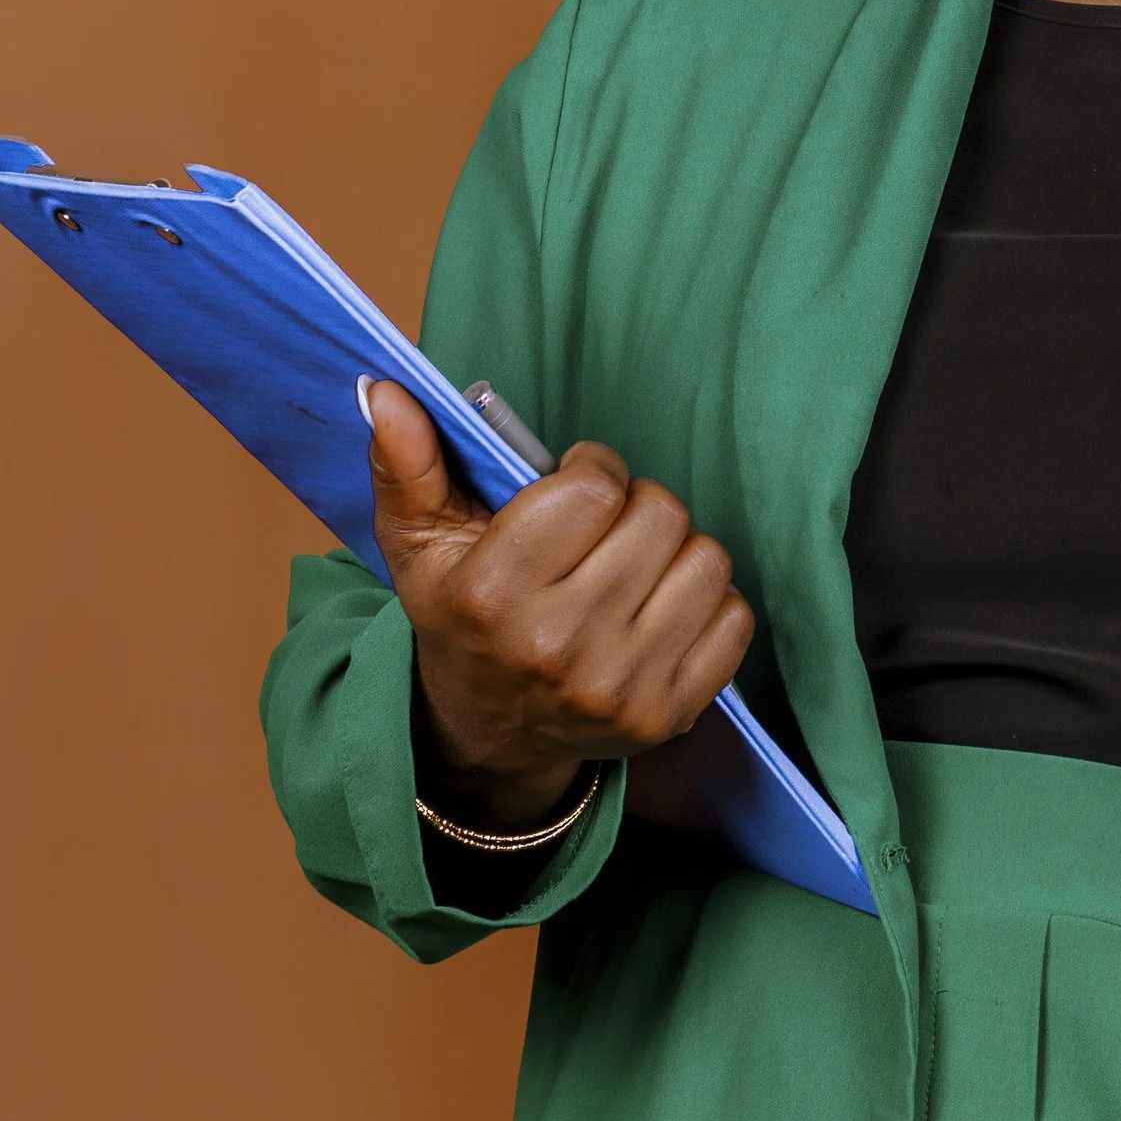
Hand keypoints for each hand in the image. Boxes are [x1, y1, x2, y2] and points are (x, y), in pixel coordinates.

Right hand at [364, 380, 753, 830]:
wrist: (491, 731)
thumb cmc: (462, 618)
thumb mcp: (419, 544)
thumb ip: (406, 463)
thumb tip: (386, 389)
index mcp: (493, 595)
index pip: (594, 488)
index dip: (592, 469)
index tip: (575, 483)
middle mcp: (558, 647)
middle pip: (659, 515)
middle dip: (635, 504)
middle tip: (604, 526)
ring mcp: (619, 687)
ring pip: (706, 560)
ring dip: (676, 550)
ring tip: (632, 565)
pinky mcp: (669, 713)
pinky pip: (734, 617)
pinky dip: (706, 603)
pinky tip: (658, 610)